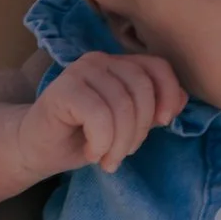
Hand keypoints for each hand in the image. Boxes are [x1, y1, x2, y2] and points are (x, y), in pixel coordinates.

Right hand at [19, 51, 185, 176]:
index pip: (158, 67)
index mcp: (119, 65)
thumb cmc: (83, 137)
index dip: (169, 94)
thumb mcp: (126, 125)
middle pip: (142, 89)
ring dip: (119, 143)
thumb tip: (183, 99)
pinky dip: (101, 142)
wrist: (38, 149)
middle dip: (140, 130)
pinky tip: (91, 151)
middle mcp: (100, 61)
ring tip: (108, 158)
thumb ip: (151, 110)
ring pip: (121, 106)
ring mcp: (80, 72)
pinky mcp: (62, 90)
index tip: (164, 123)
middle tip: (124, 153)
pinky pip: (99, 116)